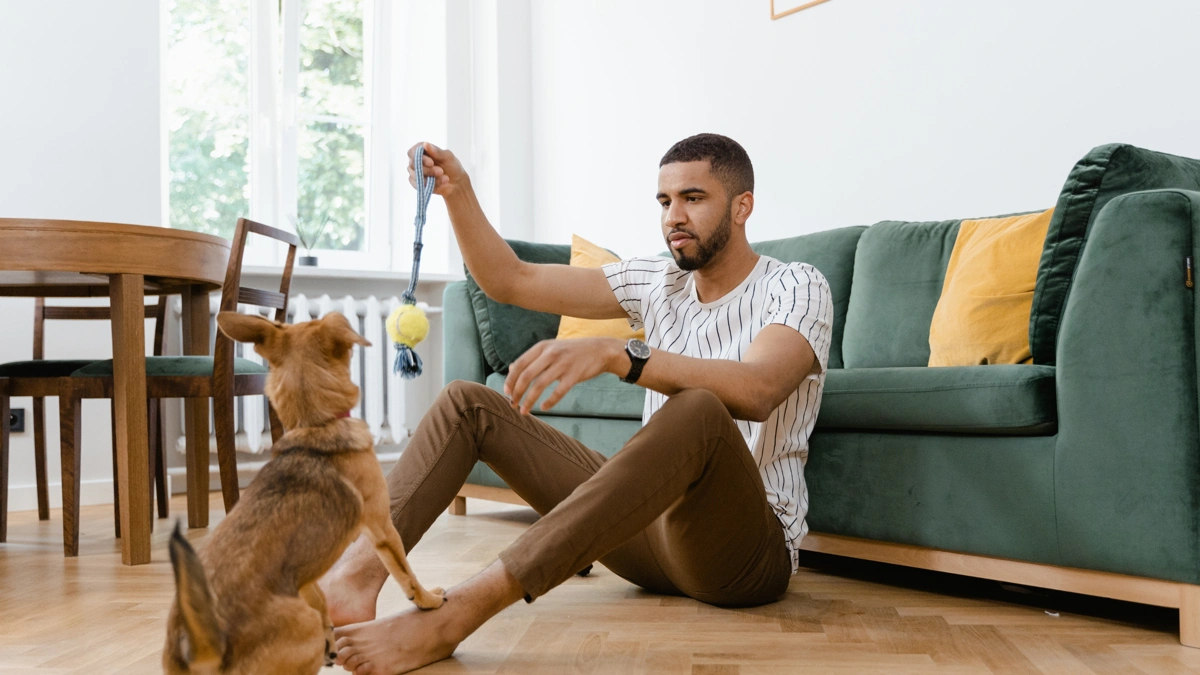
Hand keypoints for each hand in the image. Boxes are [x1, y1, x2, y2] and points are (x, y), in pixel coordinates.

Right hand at [407, 142, 467, 197]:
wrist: (457, 183)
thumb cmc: (452, 166)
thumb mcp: (447, 157)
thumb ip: (436, 151)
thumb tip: (425, 144)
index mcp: (422, 151)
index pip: (412, 152)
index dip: (419, 157)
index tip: (431, 162)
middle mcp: (416, 161)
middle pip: (413, 165)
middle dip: (428, 170)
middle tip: (441, 171)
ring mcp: (415, 173)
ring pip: (416, 176)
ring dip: (431, 178)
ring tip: (445, 178)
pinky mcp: (417, 184)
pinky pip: (419, 185)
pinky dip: (431, 185)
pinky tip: (441, 183)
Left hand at [505, 338, 624, 414]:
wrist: (600, 350)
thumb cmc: (572, 352)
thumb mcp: (550, 349)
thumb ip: (532, 358)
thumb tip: (511, 369)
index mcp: (542, 347)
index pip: (519, 364)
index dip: (510, 380)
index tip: (506, 393)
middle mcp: (551, 353)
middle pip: (526, 375)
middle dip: (517, 392)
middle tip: (512, 405)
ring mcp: (563, 364)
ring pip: (539, 385)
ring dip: (529, 400)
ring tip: (524, 411)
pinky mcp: (575, 375)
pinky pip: (558, 392)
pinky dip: (549, 402)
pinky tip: (544, 408)